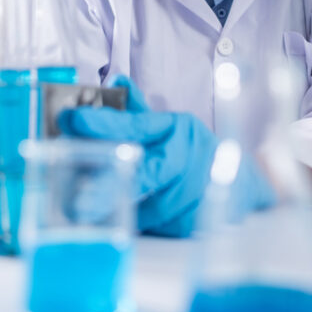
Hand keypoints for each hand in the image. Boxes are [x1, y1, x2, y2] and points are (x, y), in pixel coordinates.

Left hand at [58, 76, 274, 236]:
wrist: (242, 184)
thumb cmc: (195, 152)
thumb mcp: (171, 127)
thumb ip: (139, 111)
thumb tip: (115, 82)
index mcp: (176, 129)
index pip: (134, 125)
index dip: (101, 123)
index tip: (69, 119)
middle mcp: (187, 158)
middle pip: (144, 174)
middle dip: (106, 188)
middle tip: (75, 202)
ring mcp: (195, 192)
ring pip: (147, 209)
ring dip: (120, 213)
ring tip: (95, 214)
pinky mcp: (198, 223)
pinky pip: (158, 229)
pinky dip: (141, 227)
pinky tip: (132, 223)